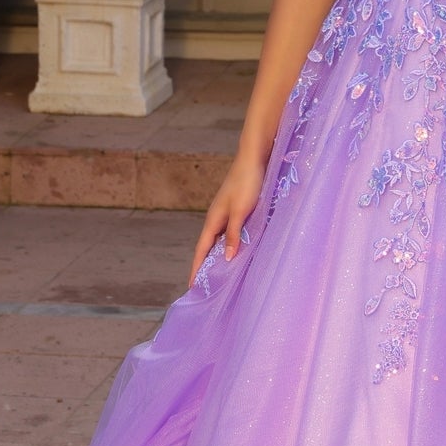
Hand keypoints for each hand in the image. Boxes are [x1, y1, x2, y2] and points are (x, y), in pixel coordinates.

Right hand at [188, 153, 268, 285]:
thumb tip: (226, 258)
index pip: (201, 250)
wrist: (254, 159)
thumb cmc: (247, 184)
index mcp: (213, 220)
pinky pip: (228, 233)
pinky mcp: (235, 209)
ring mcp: (225, 213)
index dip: (196, 268)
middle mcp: (216, 218)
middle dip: (204, 266)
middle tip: (204, 286)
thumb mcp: (241, 212)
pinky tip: (235, 250)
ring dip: (216, 256)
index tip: (191, 287)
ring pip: (218, 240)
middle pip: (207, 247)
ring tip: (218, 274)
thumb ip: (233, 234)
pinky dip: (228, 244)